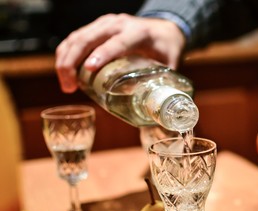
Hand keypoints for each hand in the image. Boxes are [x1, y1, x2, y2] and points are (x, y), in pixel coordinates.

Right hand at [55, 13, 185, 92]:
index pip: (118, 42)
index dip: (103, 54)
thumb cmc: (166, 47)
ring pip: (77, 37)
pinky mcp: (97, 27)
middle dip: (72, 62)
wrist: (163, 28)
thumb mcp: (170, 64)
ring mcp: (105, 23)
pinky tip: (65, 71)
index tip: (89, 70)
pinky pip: (75, 37)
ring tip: (66, 85)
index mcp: (139, 32)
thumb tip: (153, 116)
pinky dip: (66, 53)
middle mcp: (119, 24)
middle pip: (88, 38)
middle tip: (69, 87)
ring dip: (65, 60)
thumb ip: (162, 85)